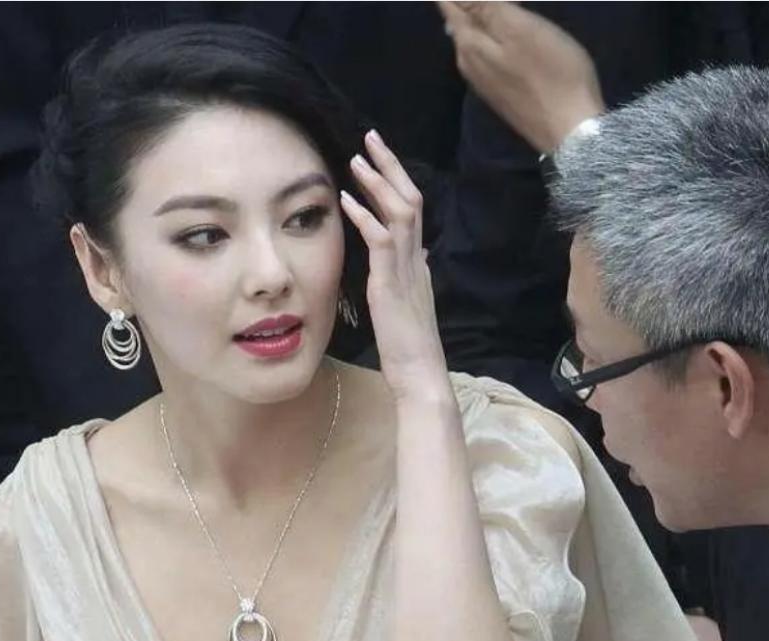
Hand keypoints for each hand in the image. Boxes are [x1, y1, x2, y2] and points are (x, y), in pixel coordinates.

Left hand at [339, 131, 450, 402]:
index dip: (396, 181)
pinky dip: (365, 217)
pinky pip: (382, 241)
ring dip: (379, 183)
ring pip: (401, 212)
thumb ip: (405, 276)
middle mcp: (417, 260)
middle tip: (371, 137)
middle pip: (412, 199)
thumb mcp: (405, 304)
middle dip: (391, 166)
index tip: (377, 157)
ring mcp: (407, 270)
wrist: (421, 374)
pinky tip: (347, 200)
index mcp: (418, 263)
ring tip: (358, 158)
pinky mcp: (393, 284)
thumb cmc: (409, 347)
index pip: (412, 210)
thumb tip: (407, 256)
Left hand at [437, 1, 604, 152]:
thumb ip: (481, 6)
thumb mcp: (519, 28)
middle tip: (506, 4)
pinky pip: (488, 53)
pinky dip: (494, 35)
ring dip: (482, 15)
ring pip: (474, 36)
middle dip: (469, 2)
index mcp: (468, 43)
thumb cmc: (552, 74)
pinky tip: (510, 30)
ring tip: (505, 8)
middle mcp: (467, 62)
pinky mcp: (500, 92)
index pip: (448, 2)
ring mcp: (483, 80)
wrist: (571, 131)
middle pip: (458, 19)